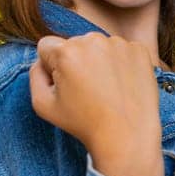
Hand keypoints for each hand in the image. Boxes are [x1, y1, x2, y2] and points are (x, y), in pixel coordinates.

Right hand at [29, 34, 163, 175]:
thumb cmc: (83, 123)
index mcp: (66, 51)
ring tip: (106, 89)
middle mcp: (93, 40)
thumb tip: (42, 60)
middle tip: (87, 91)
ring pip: (98, 46)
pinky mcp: (139, 50)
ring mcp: (119, 43)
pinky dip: (120, 64)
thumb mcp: (42, 104)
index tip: (65, 85)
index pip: (47, 46)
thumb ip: (35, 75)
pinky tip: (121, 85)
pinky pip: (121, 51)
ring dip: (98, 61)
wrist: (127, 135)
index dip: (51, 66)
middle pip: (74, 44)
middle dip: (76, 62)